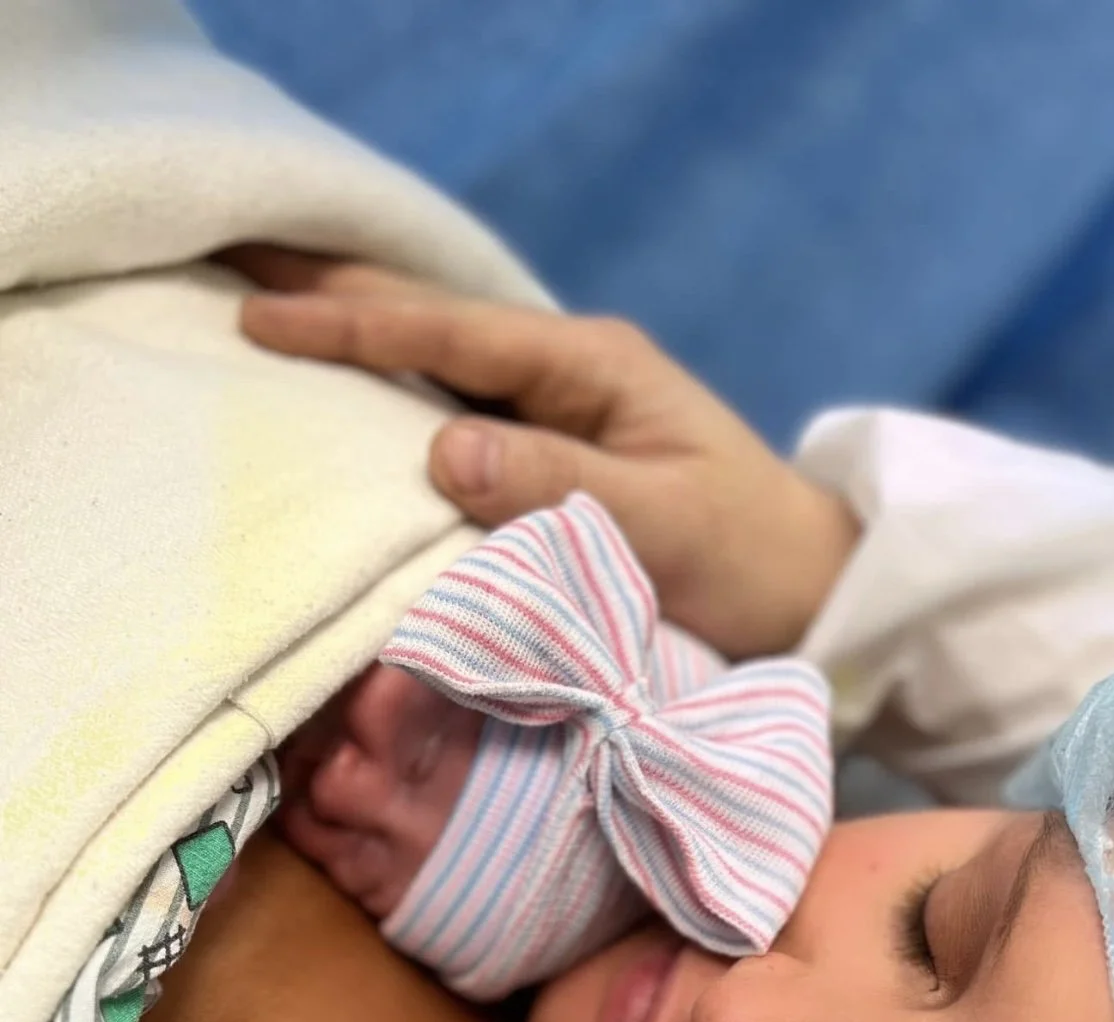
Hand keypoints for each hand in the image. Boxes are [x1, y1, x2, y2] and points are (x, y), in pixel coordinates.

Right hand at [227, 245, 858, 656]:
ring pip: (439, 365)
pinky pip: (462, 416)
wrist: (810, 589)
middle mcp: (570, 373)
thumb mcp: (661, 526)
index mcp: (592, 367)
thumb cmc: (747, 560)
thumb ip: (558, 487)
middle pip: (434, 323)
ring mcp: (563, 411)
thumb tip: (440, 450)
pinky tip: (351, 405)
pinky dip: (397, 402)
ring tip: (268, 314)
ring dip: (358, 341)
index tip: (264, 319)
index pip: (452, 337)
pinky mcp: (559, 457)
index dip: (355, 327)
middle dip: (337, 295)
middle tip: (235, 271)